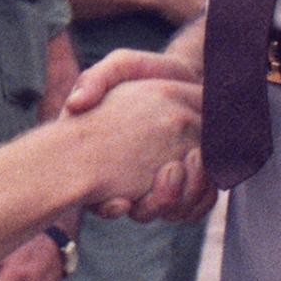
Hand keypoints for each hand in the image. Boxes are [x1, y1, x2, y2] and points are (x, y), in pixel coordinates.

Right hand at [65, 49, 210, 221]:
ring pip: (172, 212)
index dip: (109, 208)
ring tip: (194, 159)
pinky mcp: (189, 183)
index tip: (123, 199)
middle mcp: (132, 178)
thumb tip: (75, 104)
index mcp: (108, 158)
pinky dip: (202, 198)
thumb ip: (94, 80)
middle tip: (171, 169)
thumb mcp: (119, 67)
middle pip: (144, 212)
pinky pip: (195, 208)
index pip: (101, 202)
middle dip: (159, 200)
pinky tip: (206, 169)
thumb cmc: (146, 74)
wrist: (185, 75)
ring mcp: (162, 183)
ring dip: (185, 196)